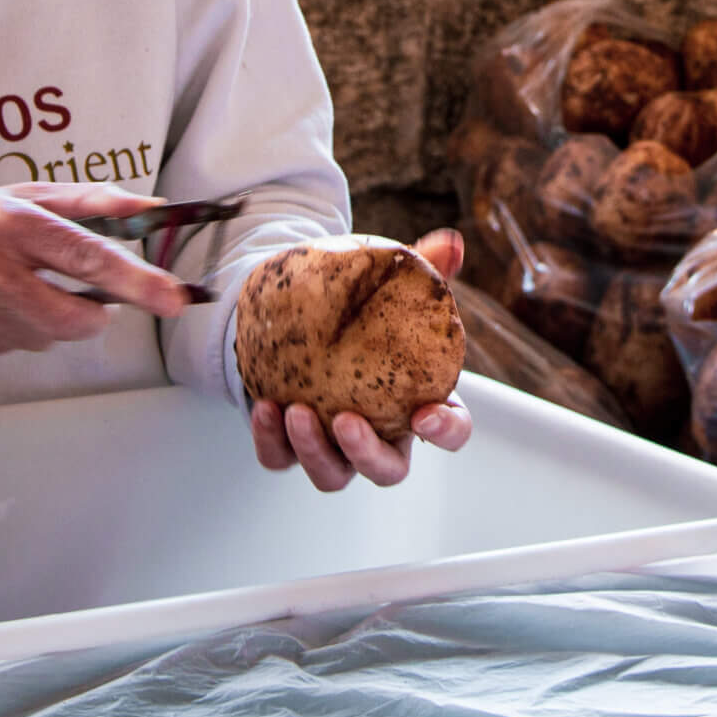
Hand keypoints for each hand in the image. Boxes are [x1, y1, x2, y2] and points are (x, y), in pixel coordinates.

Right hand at [0, 182, 195, 360]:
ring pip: (43, 338)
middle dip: (92, 316)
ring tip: (21, 292)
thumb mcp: (27, 197)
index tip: (171, 297)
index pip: (87, 256)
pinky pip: (11, 350)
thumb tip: (149, 208)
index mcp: (12, 222)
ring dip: (49, 323)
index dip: (136, 281)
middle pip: (71, 317)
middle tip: (85, 299)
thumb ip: (91, 202)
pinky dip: (16, 333)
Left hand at [249, 228, 473, 491]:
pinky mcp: (289, 445)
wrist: (309, 317)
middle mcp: (380, 434)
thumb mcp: (395, 286)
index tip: (426, 414)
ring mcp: (334, 446)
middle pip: (387, 471)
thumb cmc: (366, 312)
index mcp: (418, 403)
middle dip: (367, 454)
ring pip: (332, 475)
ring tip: (296, 410)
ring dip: (314, 451)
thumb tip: (449, 242)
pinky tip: (266, 407)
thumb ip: (427, 266)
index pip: (450, 430)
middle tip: (346, 421)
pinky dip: (271, 442)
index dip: (445, 430)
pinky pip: (280, 460)